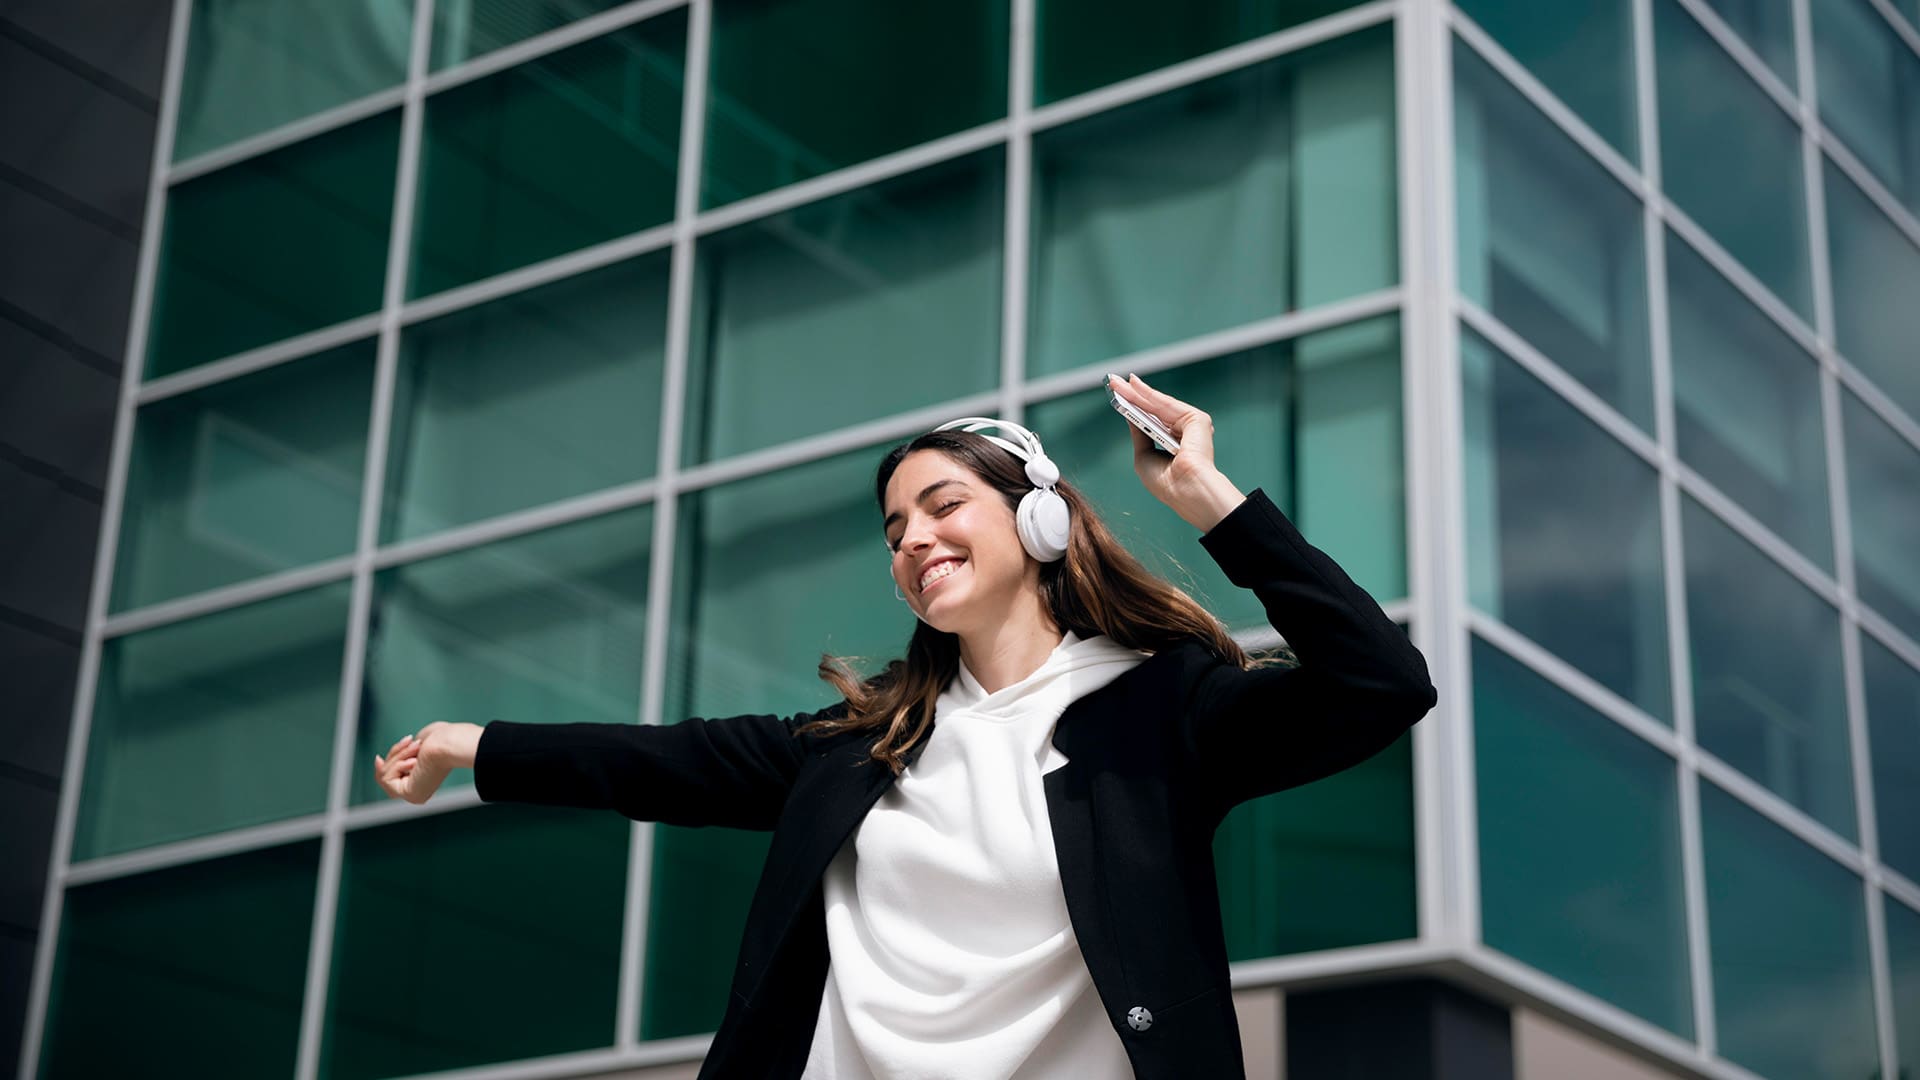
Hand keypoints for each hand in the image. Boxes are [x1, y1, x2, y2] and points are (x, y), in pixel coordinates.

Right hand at [372, 721, 477, 804]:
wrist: (450, 743)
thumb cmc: (441, 738)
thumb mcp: (414, 745)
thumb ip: (399, 755)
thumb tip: (378, 761)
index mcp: (422, 779)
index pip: (394, 778)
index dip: (384, 768)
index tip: (377, 758)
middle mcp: (418, 790)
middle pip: (386, 776)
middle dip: (394, 756)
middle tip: (409, 741)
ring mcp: (414, 794)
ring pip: (385, 776)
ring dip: (398, 756)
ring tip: (416, 747)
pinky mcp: (410, 795)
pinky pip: (387, 779)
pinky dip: (397, 765)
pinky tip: (414, 761)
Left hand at [1106, 373, 1244, 530]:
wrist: (1185, 490)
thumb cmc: (1166, 483)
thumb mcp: (1143, 456)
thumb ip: (1139, 434)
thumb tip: (1129, 414)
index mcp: (1172, 445)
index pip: (1150, 421)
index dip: (1134, 407)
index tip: (1117, 395)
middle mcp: (1182, 433)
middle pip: (1152, 409)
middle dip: (1131, 395)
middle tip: (1113, 381)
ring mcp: (1190, 425)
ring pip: (1157, 404)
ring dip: (1136, 392)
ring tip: (1116, 382)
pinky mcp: (1196, 419)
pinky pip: (1166, 404)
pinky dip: (1149, 394)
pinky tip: (1133, 386)